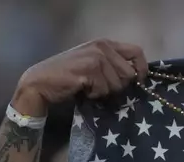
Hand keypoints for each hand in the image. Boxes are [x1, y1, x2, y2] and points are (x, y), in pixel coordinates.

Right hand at [13, 39, 147, 115]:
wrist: (41, 82)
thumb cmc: (68, 76)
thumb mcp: (93, 64)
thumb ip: (113, 65)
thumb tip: (136, 76)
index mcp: (105, 43)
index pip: (137, 52)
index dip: (142, 69)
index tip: (138, 82)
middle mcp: (102, 47)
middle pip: (129, 73)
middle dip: (118, 86)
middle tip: (100, 87)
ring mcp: (95, 58)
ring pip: (117, 85)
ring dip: (104, 92)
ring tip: (88, 87)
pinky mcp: (88, 71)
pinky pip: (103, 90)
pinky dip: (94, 95)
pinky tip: (82, 89)